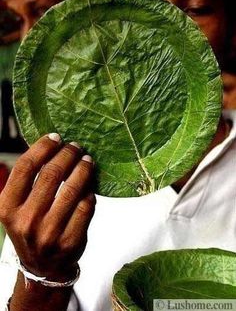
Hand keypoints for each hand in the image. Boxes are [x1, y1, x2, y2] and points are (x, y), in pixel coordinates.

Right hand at [0, 133, 95, 280]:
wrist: (42, 266)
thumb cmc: (31, 228)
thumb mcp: (17, 207)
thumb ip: (29, 181)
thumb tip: (53, 147)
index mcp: (8, 207)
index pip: (25, 166)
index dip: (43, 147)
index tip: (56, 137)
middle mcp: (26, 220)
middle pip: (51, 173)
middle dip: (68, 154)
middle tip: (76, 147)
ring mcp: (49, 232)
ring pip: (72, 188)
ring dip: (83, 168)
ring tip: (87, 160)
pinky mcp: (70, 240)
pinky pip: (86, 205)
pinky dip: (90, 191)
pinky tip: (89, 185)